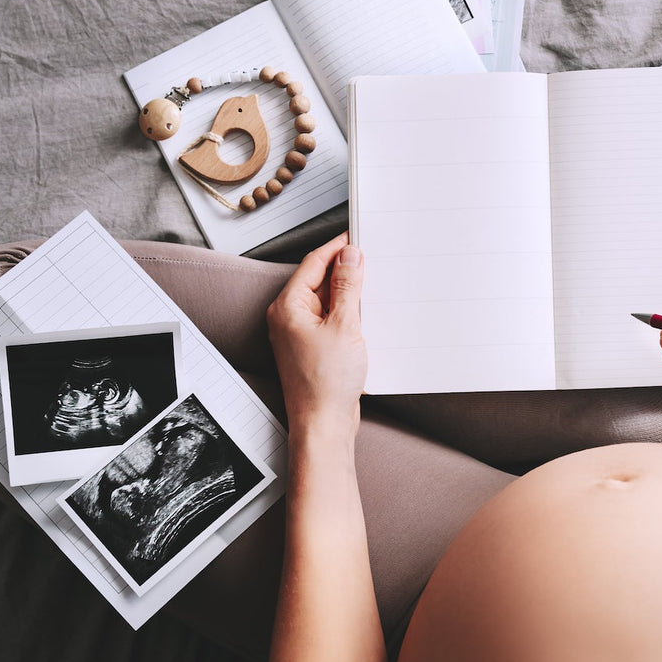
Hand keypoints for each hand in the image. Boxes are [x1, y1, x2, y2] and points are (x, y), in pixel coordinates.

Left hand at [266, 233, 367, 438]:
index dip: (337, 247)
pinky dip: (348, 313)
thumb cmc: (324, 384)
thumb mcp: (343, 325)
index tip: (357, 237)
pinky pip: (331, 320)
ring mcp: (301, 334)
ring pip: (327, 300)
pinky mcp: (314, 348)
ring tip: (373, 286)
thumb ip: (346, 287)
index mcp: (288, 307)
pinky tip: (367, 314)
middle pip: (319, 280)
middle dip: (345, 269)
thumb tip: (349, 257)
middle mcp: (289, 318)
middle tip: (372, 259)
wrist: (324, 424)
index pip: (313, 263)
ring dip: (349, 293)